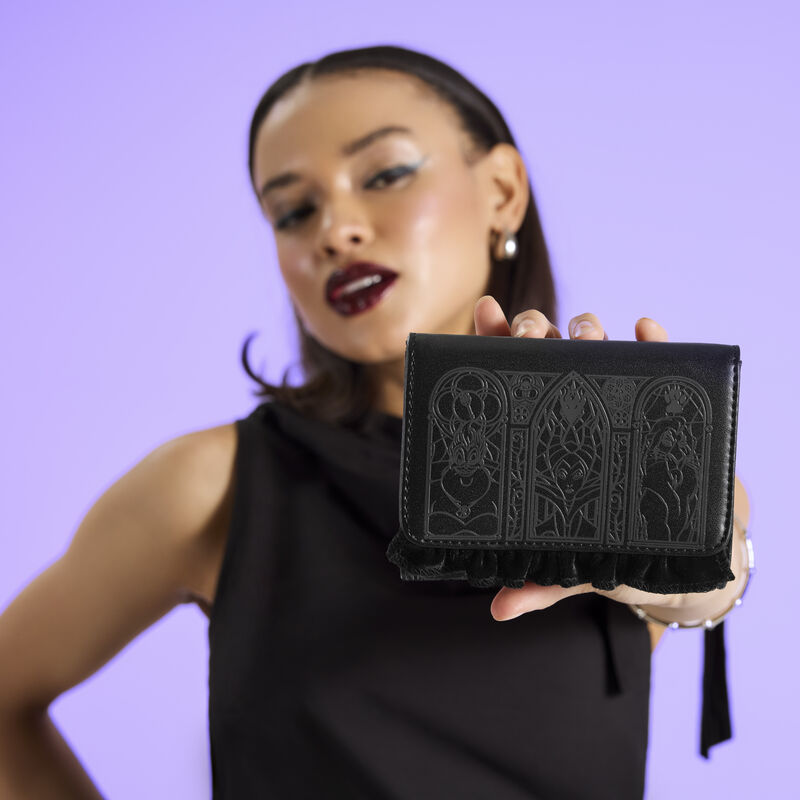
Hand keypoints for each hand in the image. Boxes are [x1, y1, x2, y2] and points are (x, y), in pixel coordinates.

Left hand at [472, 295, 678, 621]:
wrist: (683, 558)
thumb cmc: (619, 555)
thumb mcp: (576, 568)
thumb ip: (539, 583)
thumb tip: (500, 609)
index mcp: (540, 437)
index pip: (508, 383)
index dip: (491, 345)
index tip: (483, 317)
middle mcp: (573, 408)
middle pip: (544, 354)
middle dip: (533, 332)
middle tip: (531, 336)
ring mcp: (615, 401)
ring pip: (592, 346)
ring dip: (584, 330)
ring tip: (582, 335)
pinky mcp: (659, 406)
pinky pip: (656, 360)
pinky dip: (650, 339)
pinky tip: (643, 328)